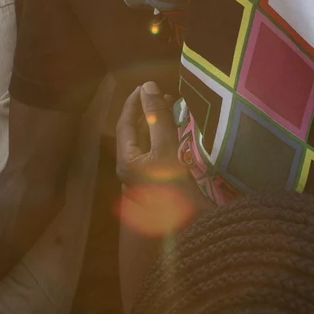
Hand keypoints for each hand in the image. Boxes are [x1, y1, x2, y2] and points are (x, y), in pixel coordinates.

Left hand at [115, 81, 198, 240]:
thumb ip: (157, 117)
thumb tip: (148, 86)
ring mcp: (146, 177)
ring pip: (147, 142)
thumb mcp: (165, 148)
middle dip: (147, 111)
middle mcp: (132, 168)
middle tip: (163, 95)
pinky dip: (165, 137)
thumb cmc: (173, 188)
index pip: (125, 123)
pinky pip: (158, 153)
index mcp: (126, 160)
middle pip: (135, 132)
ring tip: (172, 108)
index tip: (145, 85)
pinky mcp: (160, 182)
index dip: (134, 102)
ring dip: (157, 123)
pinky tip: (178, 132)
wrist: (189, 228)